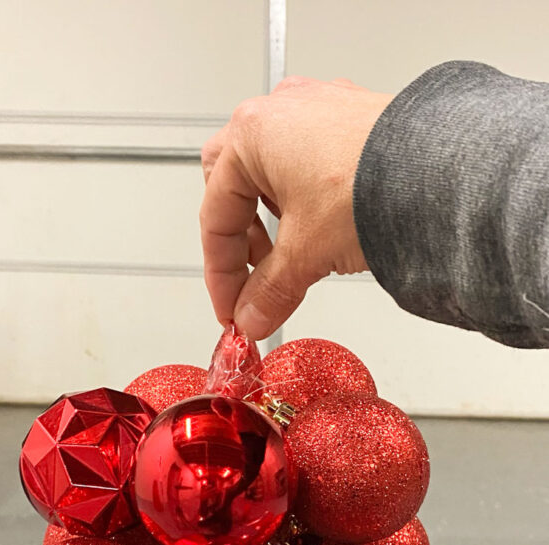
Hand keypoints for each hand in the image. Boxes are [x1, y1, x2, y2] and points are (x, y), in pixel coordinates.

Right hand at [200, 76, 391, 339]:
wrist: (446, 171)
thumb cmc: (373, 186)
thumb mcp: (307, 252)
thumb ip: (270, 290)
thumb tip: (253, 317)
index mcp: (250, 135)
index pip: (215, 217)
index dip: (220, 275)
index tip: (232, 310)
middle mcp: (279, 112)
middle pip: (232, 184)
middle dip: (239, 236)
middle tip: (256, 275)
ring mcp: (317, 109)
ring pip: (270, 170)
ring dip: (272, 217)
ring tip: (294, 252)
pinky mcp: (350, 119)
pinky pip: (307, 161)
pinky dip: (303, 198)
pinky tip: (324, 223)